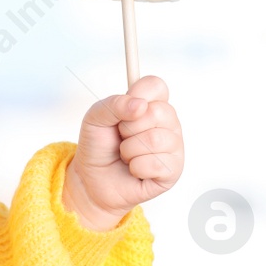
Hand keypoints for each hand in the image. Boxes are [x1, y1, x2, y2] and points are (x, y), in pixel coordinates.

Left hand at [63, 75, 183, 231]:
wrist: (92, 180)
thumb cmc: (98, 146)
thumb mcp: (95, 119)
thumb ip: (113, 104)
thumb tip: (139, 105)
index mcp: (151, 105)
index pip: (156, 85)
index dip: (137, 94)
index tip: (122, 109)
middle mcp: (168, 123)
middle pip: (158, 112)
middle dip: (128, 128)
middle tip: (121, 137)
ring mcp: (174, 146)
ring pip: (156, 139)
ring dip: (129, 150)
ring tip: (126, 154)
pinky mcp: (173, 170)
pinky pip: (156, 163)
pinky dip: (135, 167)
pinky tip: (134, 169)